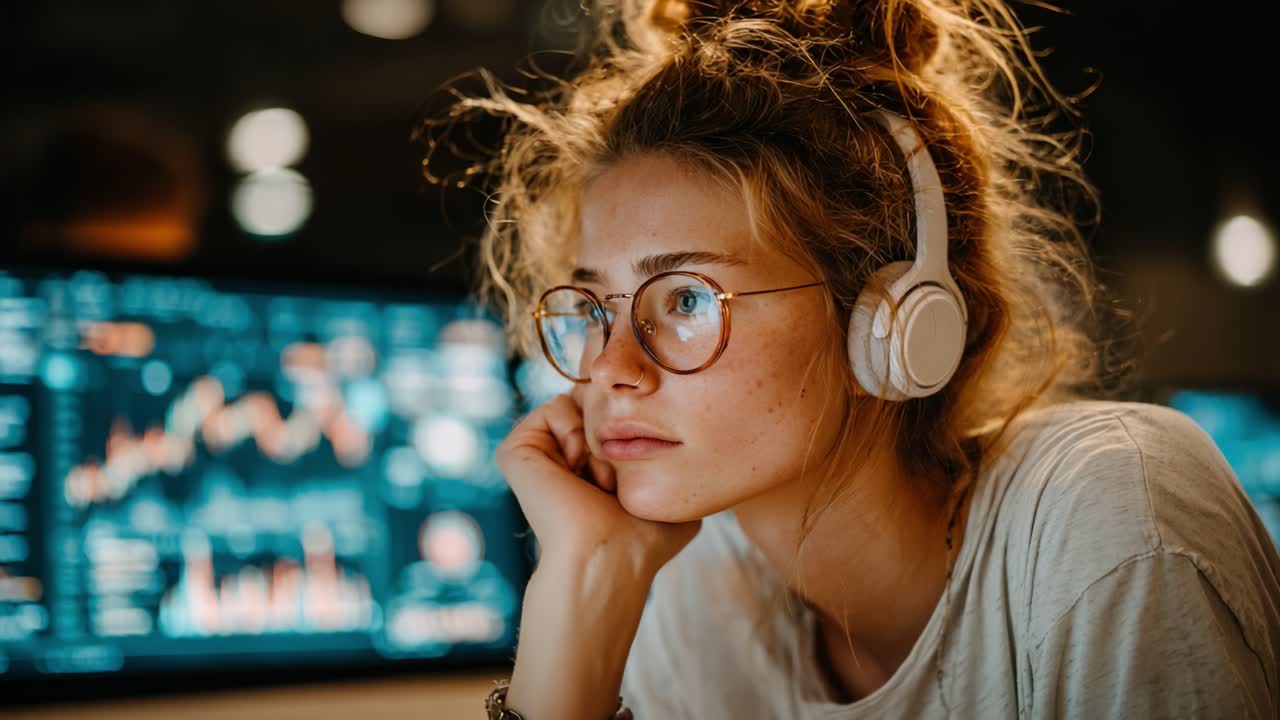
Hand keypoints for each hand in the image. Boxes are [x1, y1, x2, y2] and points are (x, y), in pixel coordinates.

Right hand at [496, 393, 700, 576]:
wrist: (609, 555)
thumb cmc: (645, 535)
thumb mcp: (669, 489)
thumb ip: (668, 460)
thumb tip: (671, 439)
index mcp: (593, 466)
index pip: (617, 414)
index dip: (636, 424)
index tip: (639, 468)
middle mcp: (565, 458)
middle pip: (597, 402)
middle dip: (615, 427)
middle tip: (615, 478)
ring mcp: (540, 454)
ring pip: (577, 402)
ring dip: (597, 433)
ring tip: (599, 478)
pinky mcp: (518, 449)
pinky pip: (554, 406)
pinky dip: (573, 428)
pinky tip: (575, 466)